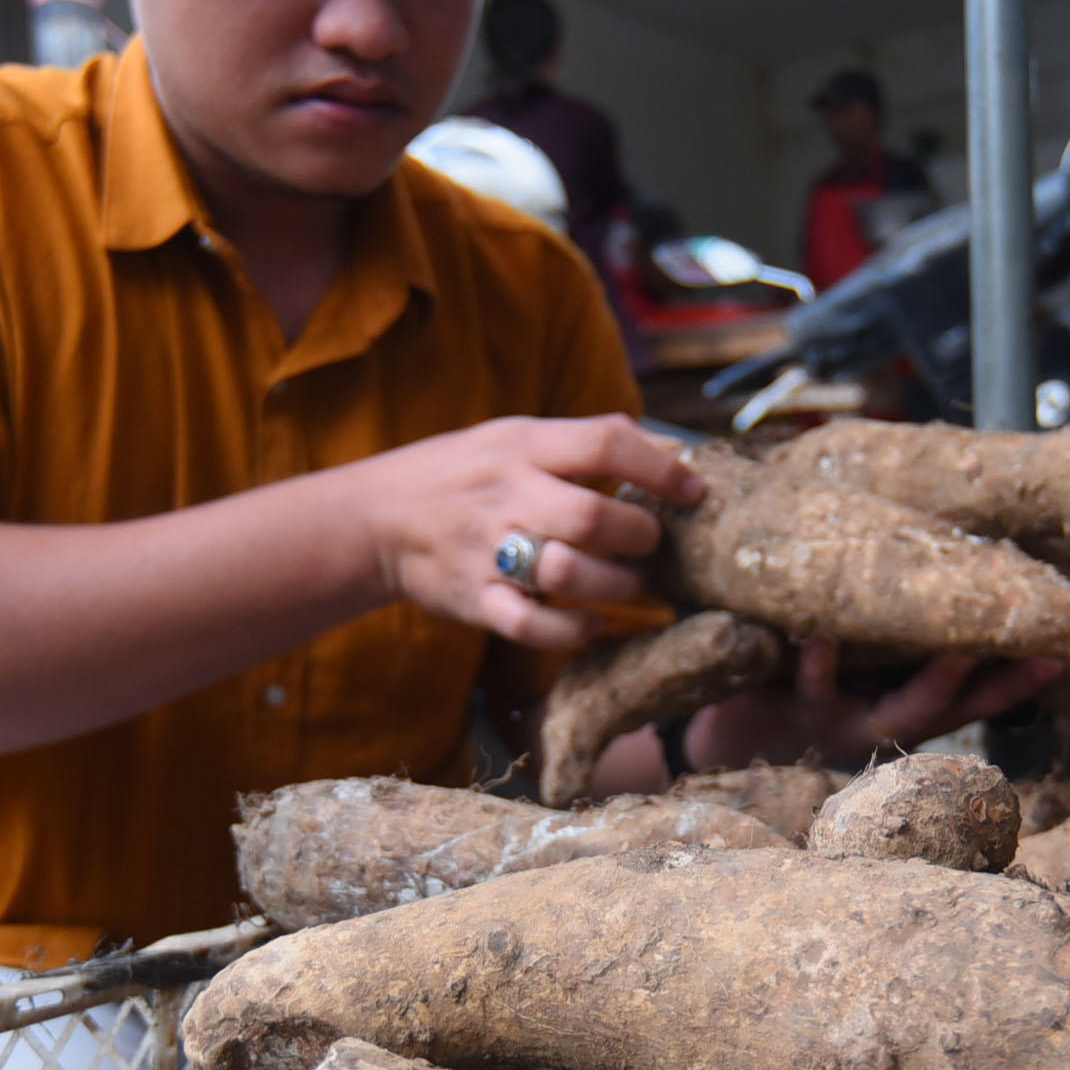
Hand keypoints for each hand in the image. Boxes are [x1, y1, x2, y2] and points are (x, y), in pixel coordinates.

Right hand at [356, 414, 703, 649]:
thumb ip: (587, 443)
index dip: (661, 468)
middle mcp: (507, 494)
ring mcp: (487, 551)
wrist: (376, 517)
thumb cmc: (469, 474)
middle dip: (639, 536)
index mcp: (523, 446)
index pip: (604, 444)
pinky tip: (595, 625)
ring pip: (566, 574)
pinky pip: (532, 627)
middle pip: (591, 517)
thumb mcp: (518, 437)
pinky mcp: (474, 600)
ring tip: (631, 584)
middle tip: (651, 544)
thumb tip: (677, 452)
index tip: (693, 492)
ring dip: (616, 586)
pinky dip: (575, 632)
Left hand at [690, 637, 1063, 769]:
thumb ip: (889, 623)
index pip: (980, 695)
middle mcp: (885, 721)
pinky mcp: (793, 715)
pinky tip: (822, 632)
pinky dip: (820, 661)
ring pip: (898, 710)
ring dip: (930, 682)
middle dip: (995, 684)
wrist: (719, 726)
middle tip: (1031, 648)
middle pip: (954, 708)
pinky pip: (812, 688)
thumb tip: (942, 551)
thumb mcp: (850, 653)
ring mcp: (843, 723)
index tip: (1063, 654)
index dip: (1021, 680)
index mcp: (905, 702)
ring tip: (955, 647)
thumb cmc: (794, 674)